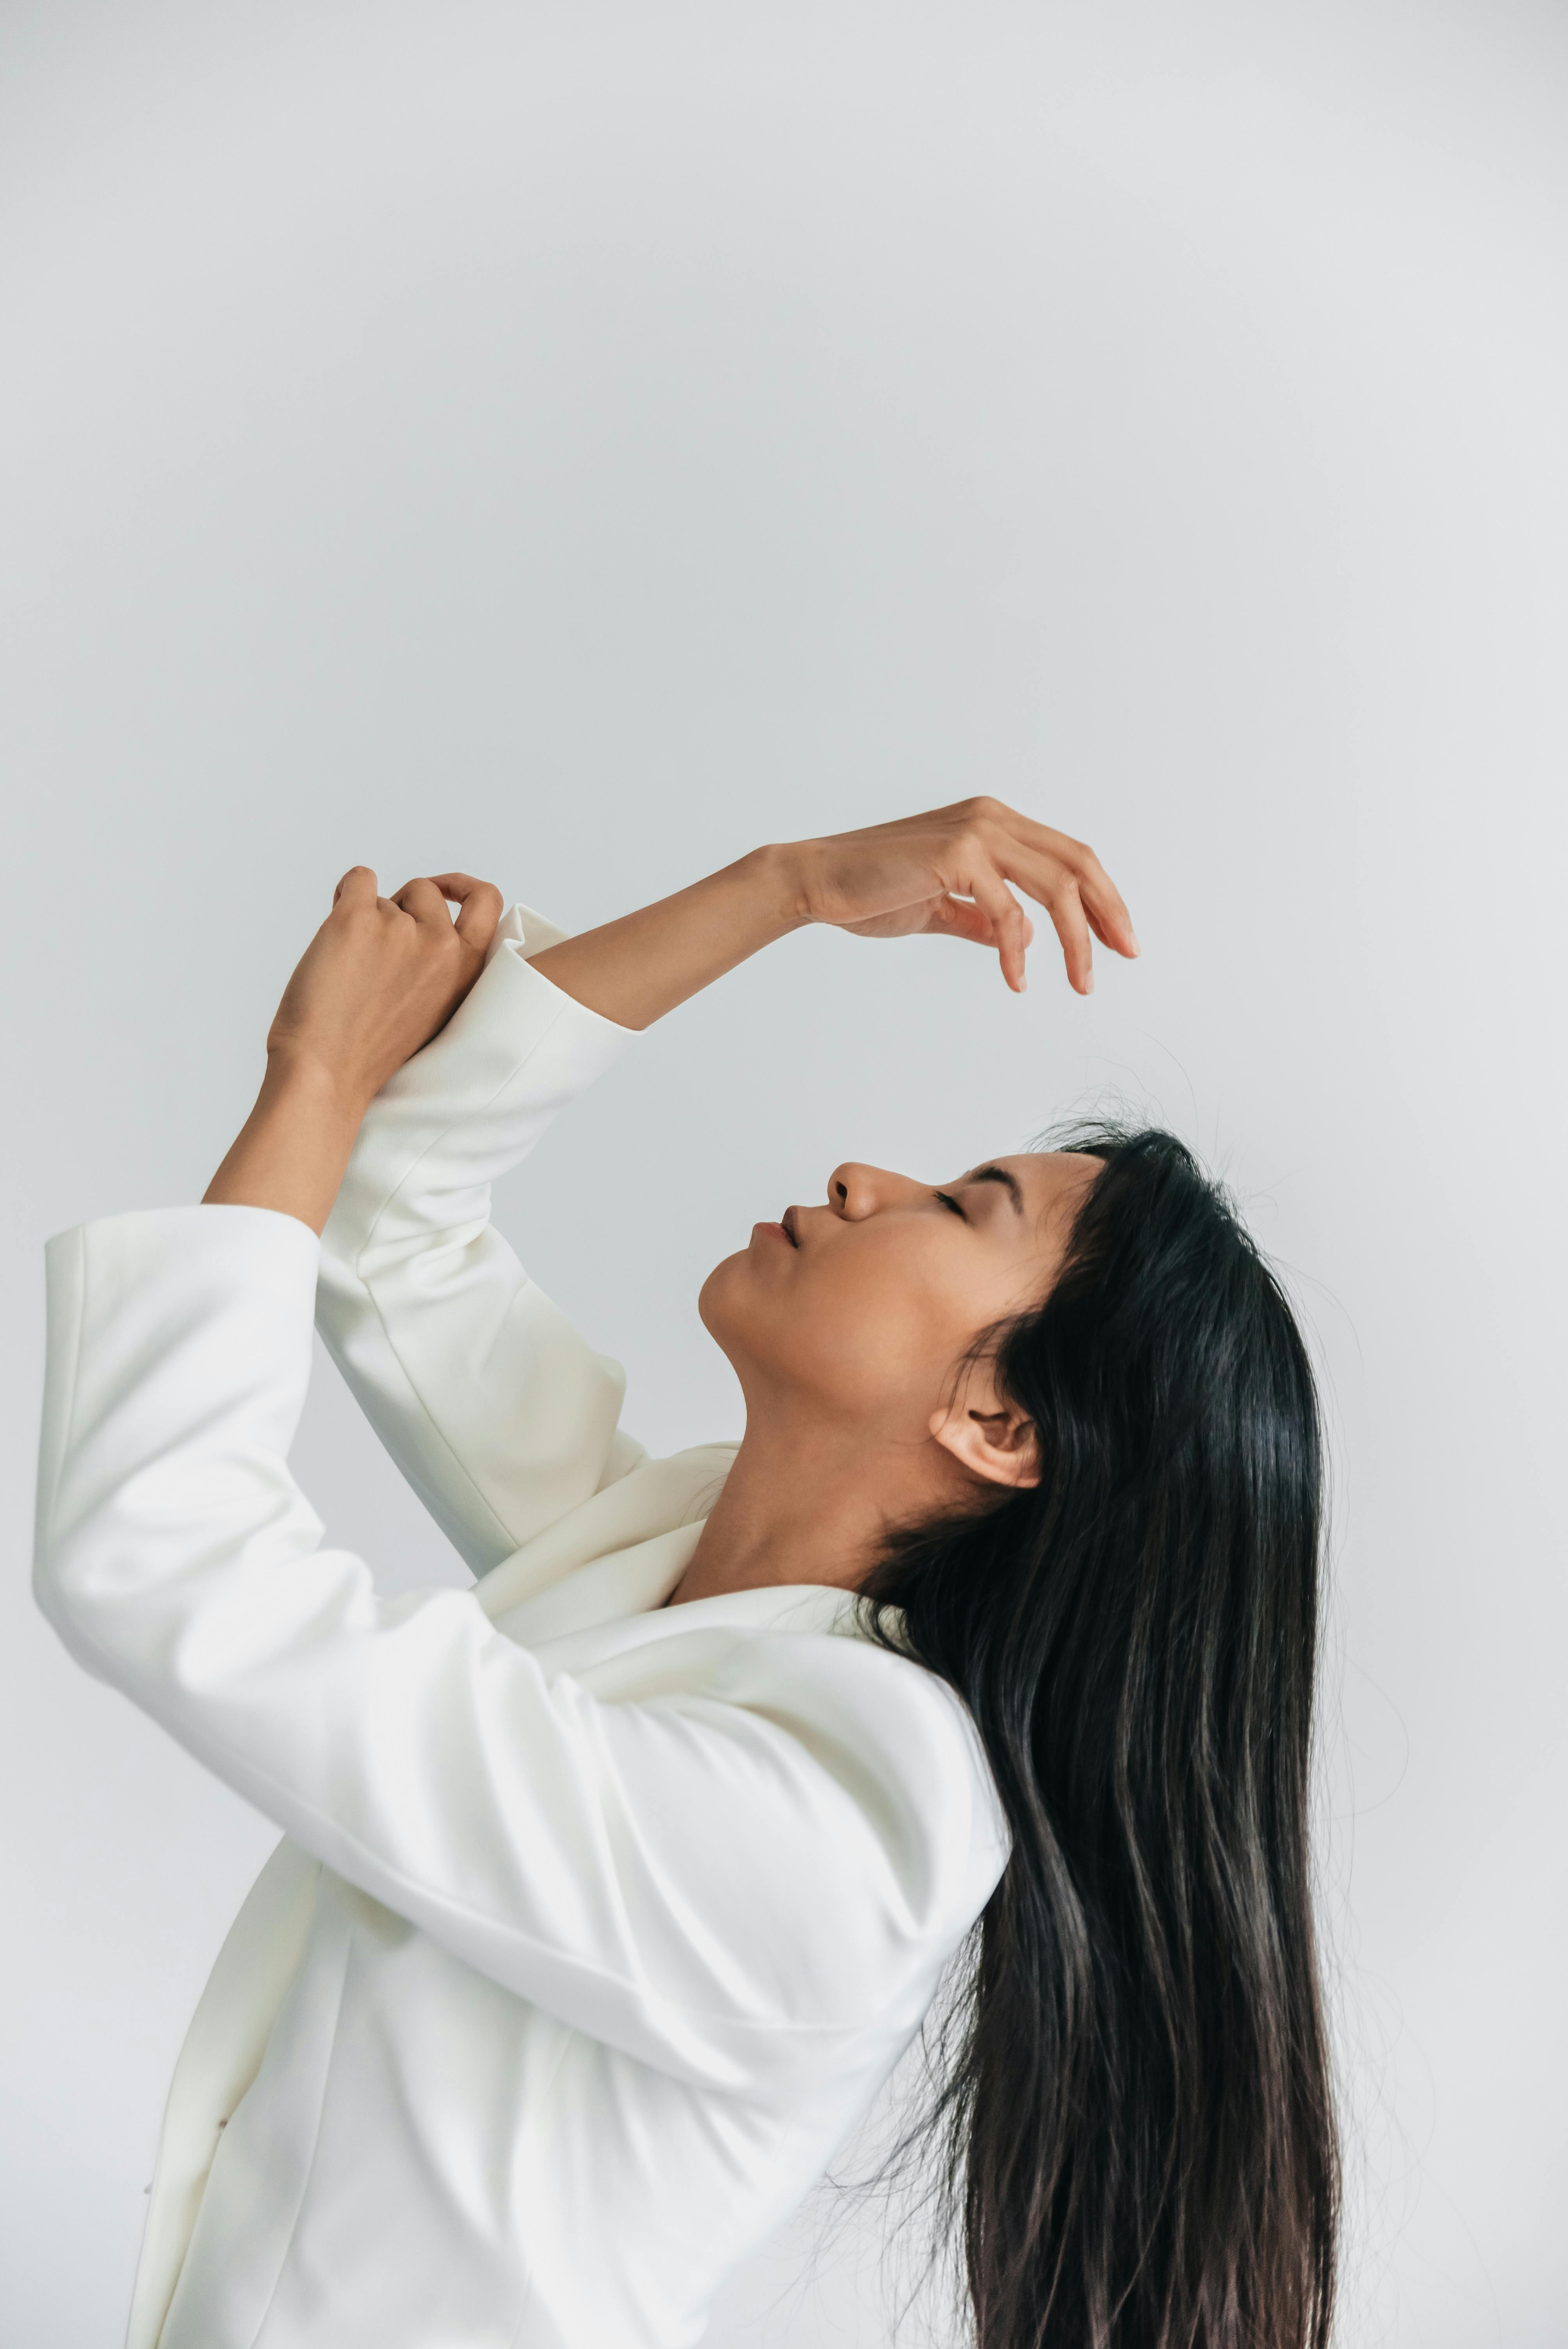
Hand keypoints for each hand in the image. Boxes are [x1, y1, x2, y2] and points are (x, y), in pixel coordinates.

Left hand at [266, 867, 503, 1105]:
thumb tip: (416, 918)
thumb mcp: (433, 1010)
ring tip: (348, 968)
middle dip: (400, 908)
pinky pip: (358, 880)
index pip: (487, 902)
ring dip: (364, 920)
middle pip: (424, 893)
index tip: (444, 890)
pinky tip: (335, 931)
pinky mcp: (356, 920)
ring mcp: (400, 929)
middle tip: (375, 950)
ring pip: (383, 898)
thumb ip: (439, 966)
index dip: (465, 886)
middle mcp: (441, 944)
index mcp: (465, 970)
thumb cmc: (370, 1051)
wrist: (326, 1073)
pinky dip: (345, 893)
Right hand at [785, 798, 1138, 993]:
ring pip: (1056, 886)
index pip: (1069, 856)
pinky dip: (1018, 951)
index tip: (1120, 940)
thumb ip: (983, 918)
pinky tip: (1016, 981)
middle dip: (1109, 913)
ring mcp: (976, 832)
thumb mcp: (943, 907)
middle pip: (1078, 864)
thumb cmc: (871, 894)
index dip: (1103, 897)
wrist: (817, 883)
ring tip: (1082, 983)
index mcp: (993, 824)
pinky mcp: (956, 856)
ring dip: (1077, 940)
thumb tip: (1023, 940)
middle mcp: (992, 818)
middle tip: (1126, 956)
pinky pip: (1007, 911)